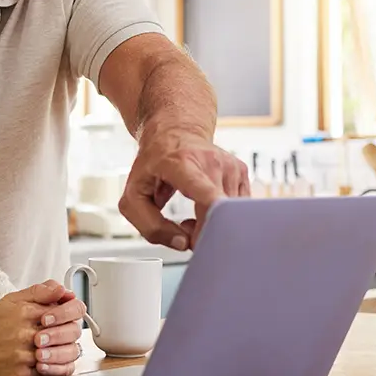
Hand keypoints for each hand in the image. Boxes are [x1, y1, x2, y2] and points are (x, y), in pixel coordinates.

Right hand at [0, 281, 86, 375]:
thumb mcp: (12, 300)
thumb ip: (40, 291)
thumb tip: (63, 290)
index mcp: (28, 312)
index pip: (68, 308)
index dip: (72, 311)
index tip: (67, 314)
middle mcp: (28, 334)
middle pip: (71, 332)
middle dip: (71, 331)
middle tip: (62, 332)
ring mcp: (26, 356)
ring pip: (66, 354)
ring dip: (66, 349)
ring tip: (56, 347)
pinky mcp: (23, 375)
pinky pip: (54, 374)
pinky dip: (58, 368)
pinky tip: (52, 362)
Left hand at [119, 125, 249, 249]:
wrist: (174, 132)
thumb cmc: (153, 164)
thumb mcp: (134, 195)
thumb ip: (150, 225)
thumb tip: (183, 243)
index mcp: (181, 164)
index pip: (206, 192)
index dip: (212, 216)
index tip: (214, 230)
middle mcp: (211, 162)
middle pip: (220, 213)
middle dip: (203, 234)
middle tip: (185, 227)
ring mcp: (230, 166)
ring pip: (231, 216)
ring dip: (212, 225)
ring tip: (193, 213)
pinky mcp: (241, 172)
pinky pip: (238, 209)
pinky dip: (222, 217)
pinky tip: (206, 206)